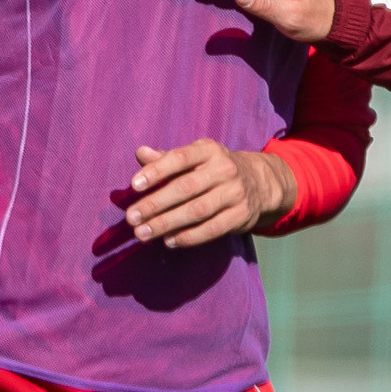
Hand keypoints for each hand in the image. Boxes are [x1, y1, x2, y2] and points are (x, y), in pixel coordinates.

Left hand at [125, 140, 296, 247]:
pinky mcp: (241, 216)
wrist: (259, 183)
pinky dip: (189, 237)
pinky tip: (168, 241)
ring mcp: (235, 193)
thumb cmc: (214, 170)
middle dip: (155, 204)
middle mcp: (224, 169)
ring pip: (197, 211)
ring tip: (143, 233)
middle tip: (131, 217)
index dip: (156, 171)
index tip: (134, 185)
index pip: (180, 158)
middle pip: (185, 188)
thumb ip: (166, 158)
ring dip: (167, 224)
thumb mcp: (195, 158)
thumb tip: (140, 153)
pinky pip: (212, 229)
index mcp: (208, 150)